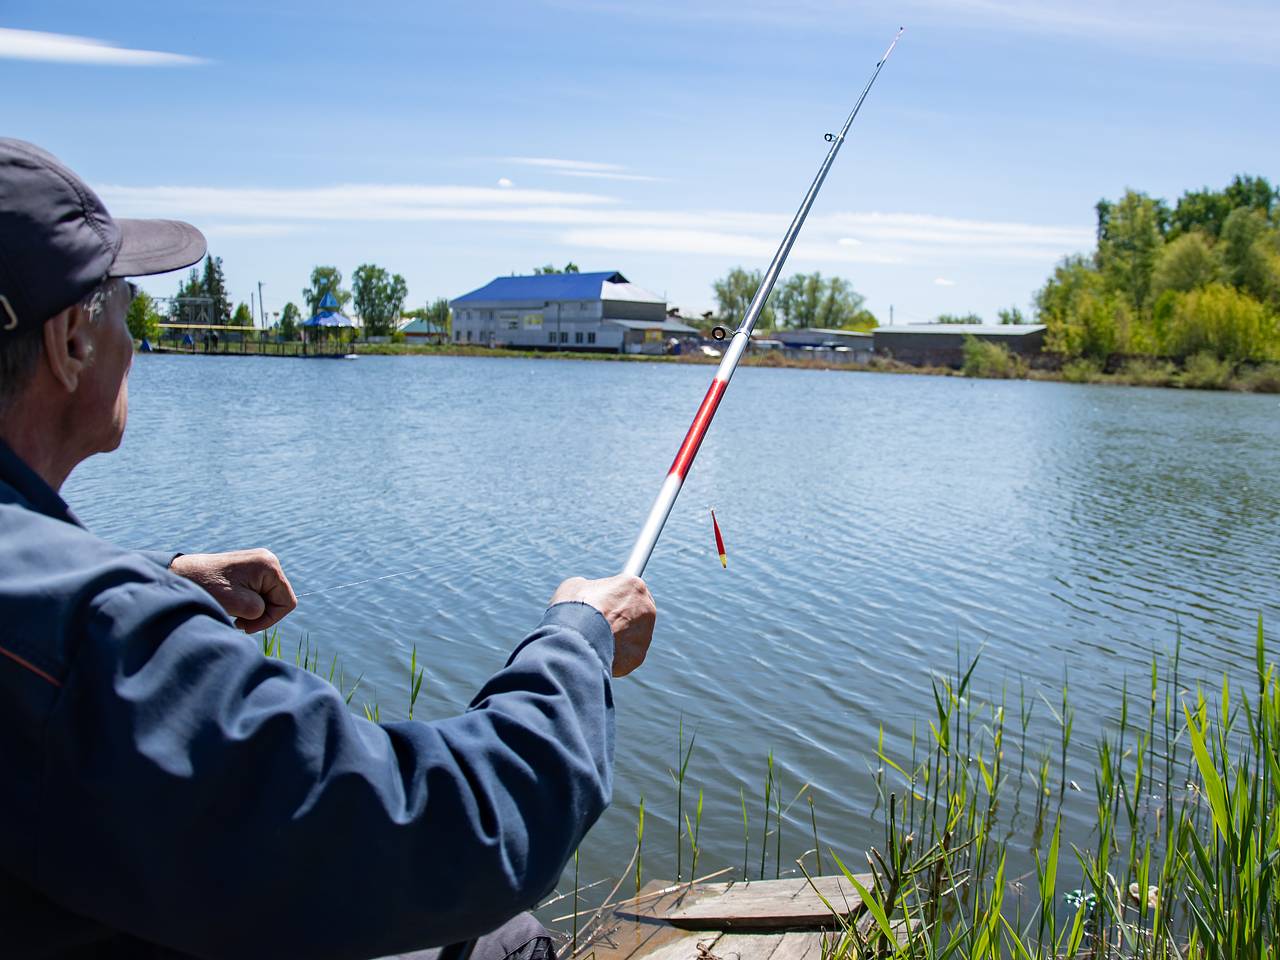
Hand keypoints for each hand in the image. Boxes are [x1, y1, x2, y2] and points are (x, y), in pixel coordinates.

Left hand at [170, 549, 297, 633]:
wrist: (181, 575)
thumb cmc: (207, 588)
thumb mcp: (239, 604)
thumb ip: (260, 610)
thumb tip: (264, 611)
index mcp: (269, 566)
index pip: (287, 602)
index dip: (270, 619)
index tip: (246, 625)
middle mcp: (268, 561)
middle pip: (279, 599)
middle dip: (261, 614)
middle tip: (237, 620)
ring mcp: (258, 564)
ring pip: (268, 597)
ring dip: (253, 609)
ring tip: (233, 612)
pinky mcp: (248, 569)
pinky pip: (259, 592)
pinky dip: (248, 603)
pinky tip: (232, 604)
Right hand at [550, 575, 654, 677]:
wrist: (577, 637)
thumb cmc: (576, 606)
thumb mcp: (576, 586)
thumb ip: (591, 588)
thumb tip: (589, 595)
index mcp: (634, 586)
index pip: (629, 590)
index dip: (615, 598)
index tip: (606, 603)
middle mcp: (647, 608)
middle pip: (636, 613)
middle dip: (621, 618)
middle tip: (600, 623)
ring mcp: (645, 634)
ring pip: (632, 636)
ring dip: (618, 638)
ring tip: (595, 640)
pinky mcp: (638, 656)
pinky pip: (627, 655)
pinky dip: (614, 656)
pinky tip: (598, 653)